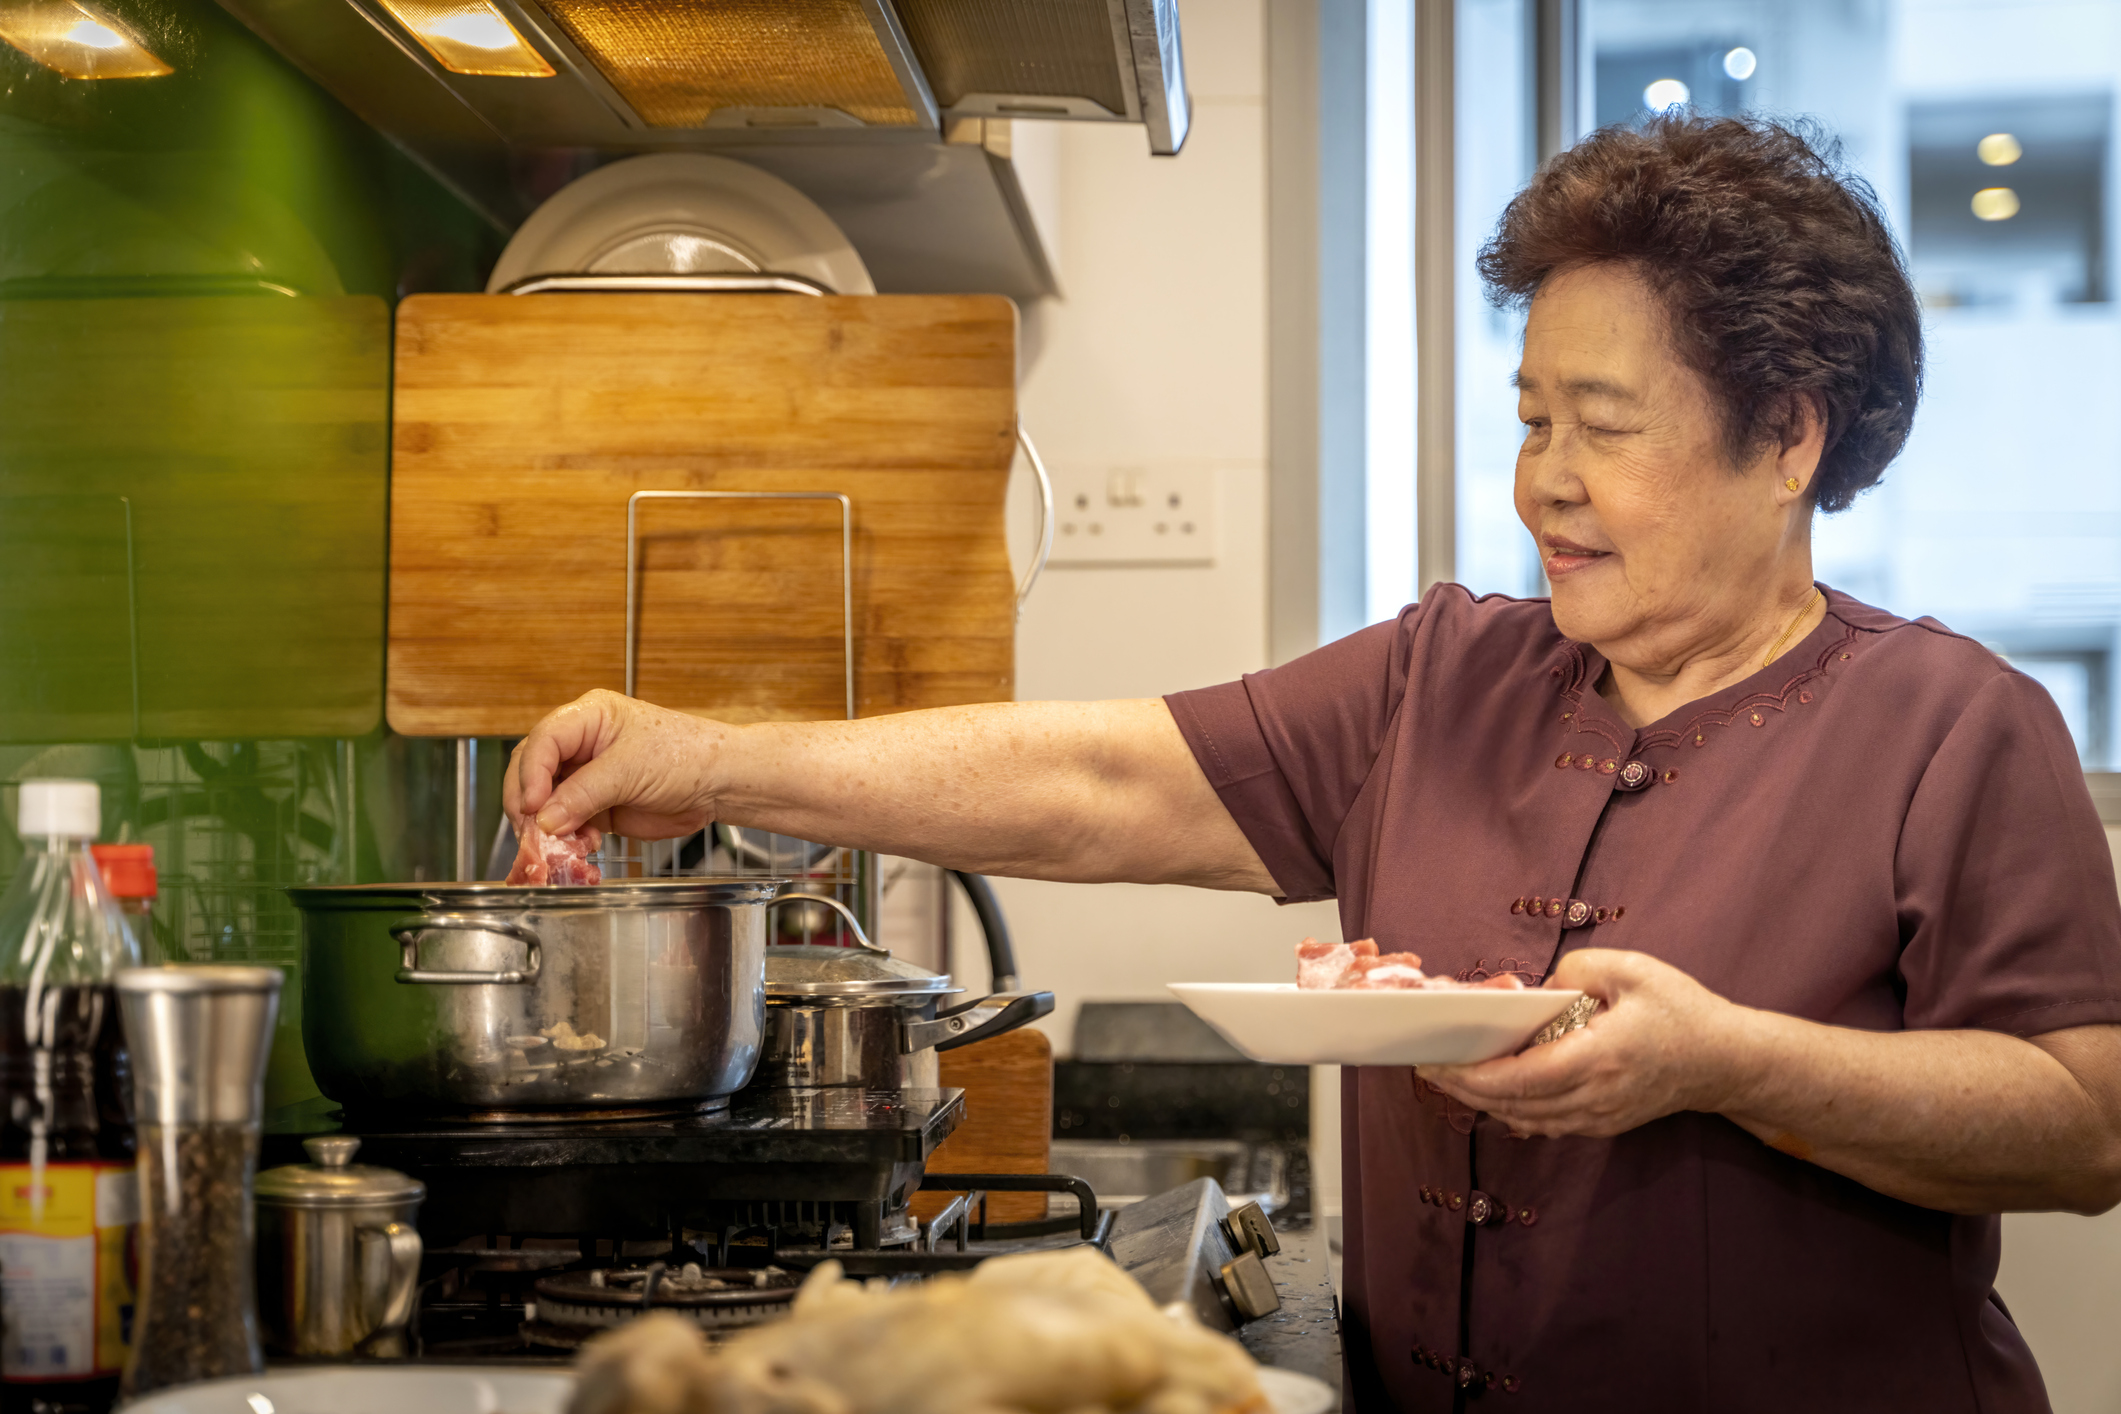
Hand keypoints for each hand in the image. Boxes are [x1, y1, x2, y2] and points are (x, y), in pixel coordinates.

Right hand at [502, 690, 723, 840]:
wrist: (719, 784)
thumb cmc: (686, 756)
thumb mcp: (631, 769)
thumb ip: (583, 794)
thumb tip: (544, 820)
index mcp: (587, 718)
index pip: (541, 742)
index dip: (531, 775)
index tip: (534, 806)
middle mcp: (580, 744)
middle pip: (531, 772)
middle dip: (529, 804)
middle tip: (535, 832)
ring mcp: (585, 776)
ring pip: (544, 802)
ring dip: (548, 827)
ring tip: (566, 843)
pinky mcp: (595, 805)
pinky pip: (566, 823)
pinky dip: (568, 839)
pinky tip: (586, 845)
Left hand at [1418, 949, 1745, 1138]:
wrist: (1727, 1062)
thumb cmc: (1682, 1011)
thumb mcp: (1634, 969)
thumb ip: (1578, 969)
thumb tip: (1538, 989)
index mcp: (1599, 1057)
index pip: (1521, 1078)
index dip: (1473, 1075)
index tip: (1437, 1062)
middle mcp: (1595, 1096)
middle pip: (1513, 1105)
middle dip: (1464, 1089)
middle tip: (1427, 1068)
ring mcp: (1600, 1117)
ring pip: (1526, 1120)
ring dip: (1483, 1102)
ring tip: (1449, 1077)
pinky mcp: (1604, 1124)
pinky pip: (1546, 1123)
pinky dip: (1513, 1109)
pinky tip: (1491, 1091)